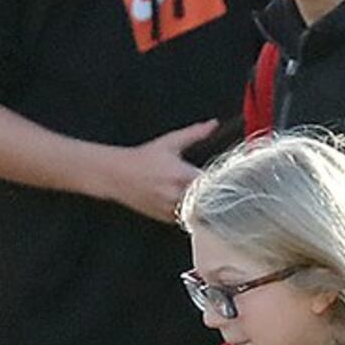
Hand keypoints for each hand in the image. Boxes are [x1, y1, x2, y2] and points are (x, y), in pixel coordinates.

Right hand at [96, 119, 220, 223]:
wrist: (117, 175)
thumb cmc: (142, 159)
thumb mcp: (170, 142)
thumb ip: (195, 134)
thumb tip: (212, 125)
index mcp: (182, 175)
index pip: (212, 186)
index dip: (221, 184)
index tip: (227, 180)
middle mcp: (177, 195)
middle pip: (207, 203)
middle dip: (213, 197)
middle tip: (219, 191)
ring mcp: (170, 209)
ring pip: (196, 214)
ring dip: (201, 207)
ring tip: (202, 197)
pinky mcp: (164, 218)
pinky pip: (184, 219)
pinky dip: (188, 213)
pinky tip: (186, 203)